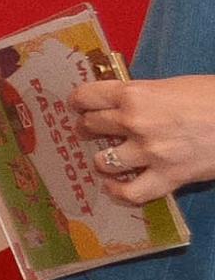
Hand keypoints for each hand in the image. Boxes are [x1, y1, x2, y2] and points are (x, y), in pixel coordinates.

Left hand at [71, 72, 214, 200]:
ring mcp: (149, 152)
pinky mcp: (168, 177)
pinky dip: (118, 192)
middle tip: (92, 130)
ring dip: (102, 159)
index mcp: (135, 93)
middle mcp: (135, 122)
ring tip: (107, 157)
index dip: (79, 102)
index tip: (78, 106)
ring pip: (103, 160)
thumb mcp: (171, 86)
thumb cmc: (212, 97)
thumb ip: (142, 96)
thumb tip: (120, 103)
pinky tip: (114, 187)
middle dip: (88, 128)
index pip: (87, 96)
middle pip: (91, 126)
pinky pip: (130, 192)